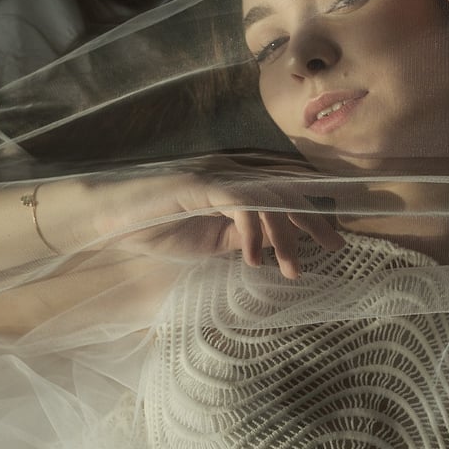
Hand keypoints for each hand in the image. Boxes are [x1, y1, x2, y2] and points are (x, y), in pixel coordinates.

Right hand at [73, 157, 343, 278]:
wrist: (113, 221)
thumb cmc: (159, 230)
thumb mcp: (212, 242)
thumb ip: (243, 238)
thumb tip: (277, 244)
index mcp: (238, 192)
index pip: (285, 199)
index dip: (312, 217)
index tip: (333, 242)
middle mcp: (232, 179)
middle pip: (286, 193)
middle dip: (314, 220)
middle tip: (335, 247)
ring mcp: (216, 179)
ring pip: (268, 199)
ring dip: (285, 235)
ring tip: (291, 269)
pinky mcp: (199, 185)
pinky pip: (239, 203)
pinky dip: (252, 231)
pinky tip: (253, 259)